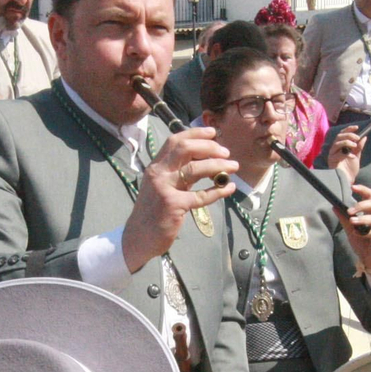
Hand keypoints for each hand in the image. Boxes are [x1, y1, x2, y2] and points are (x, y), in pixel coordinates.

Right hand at [120, 127, 236, 272]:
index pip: (175, 141)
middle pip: (185, 148)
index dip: (195, 133)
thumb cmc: (152, 213)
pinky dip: (218, 191)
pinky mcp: (172, 205)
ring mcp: (164, 188)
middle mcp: (158, 173)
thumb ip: (177, 174)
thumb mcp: (161, 187)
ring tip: (233, 167)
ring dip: (218, 165)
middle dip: (209, 146)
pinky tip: (228, 188)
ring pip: (195, 169)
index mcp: (156, 167)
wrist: (137, 238)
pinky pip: (200, 196)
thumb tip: (204, 162)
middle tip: (226, 152)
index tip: (213, 133)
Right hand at [326, 125, 363, 184]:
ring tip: (354, 146)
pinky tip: (352, 156)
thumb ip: (359, 147)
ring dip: (346, 142)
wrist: (348, 181)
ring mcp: (332, 156)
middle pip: (338, 137)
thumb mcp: (356, 156)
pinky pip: (337, 155)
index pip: (342, 134)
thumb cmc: (350, 170)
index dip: (348, 129)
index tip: (357, 127)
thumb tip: (364, 137)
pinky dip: (345, 154)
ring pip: (336, 144)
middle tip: (357, 138)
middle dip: (348, 135)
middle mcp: (334, 150)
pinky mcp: (331, 162)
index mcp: (339, 147)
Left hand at [342, 184, 370, 269]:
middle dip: (361, 206)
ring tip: (352, 222)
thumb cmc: (364, 244)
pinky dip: (366, 233)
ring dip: (363, 219)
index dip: (363, 190)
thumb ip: (344, 220)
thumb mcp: (351, 231)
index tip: (353, 187)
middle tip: (350, 211)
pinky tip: (360, 235)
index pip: (370, 196)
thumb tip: (334, 207)